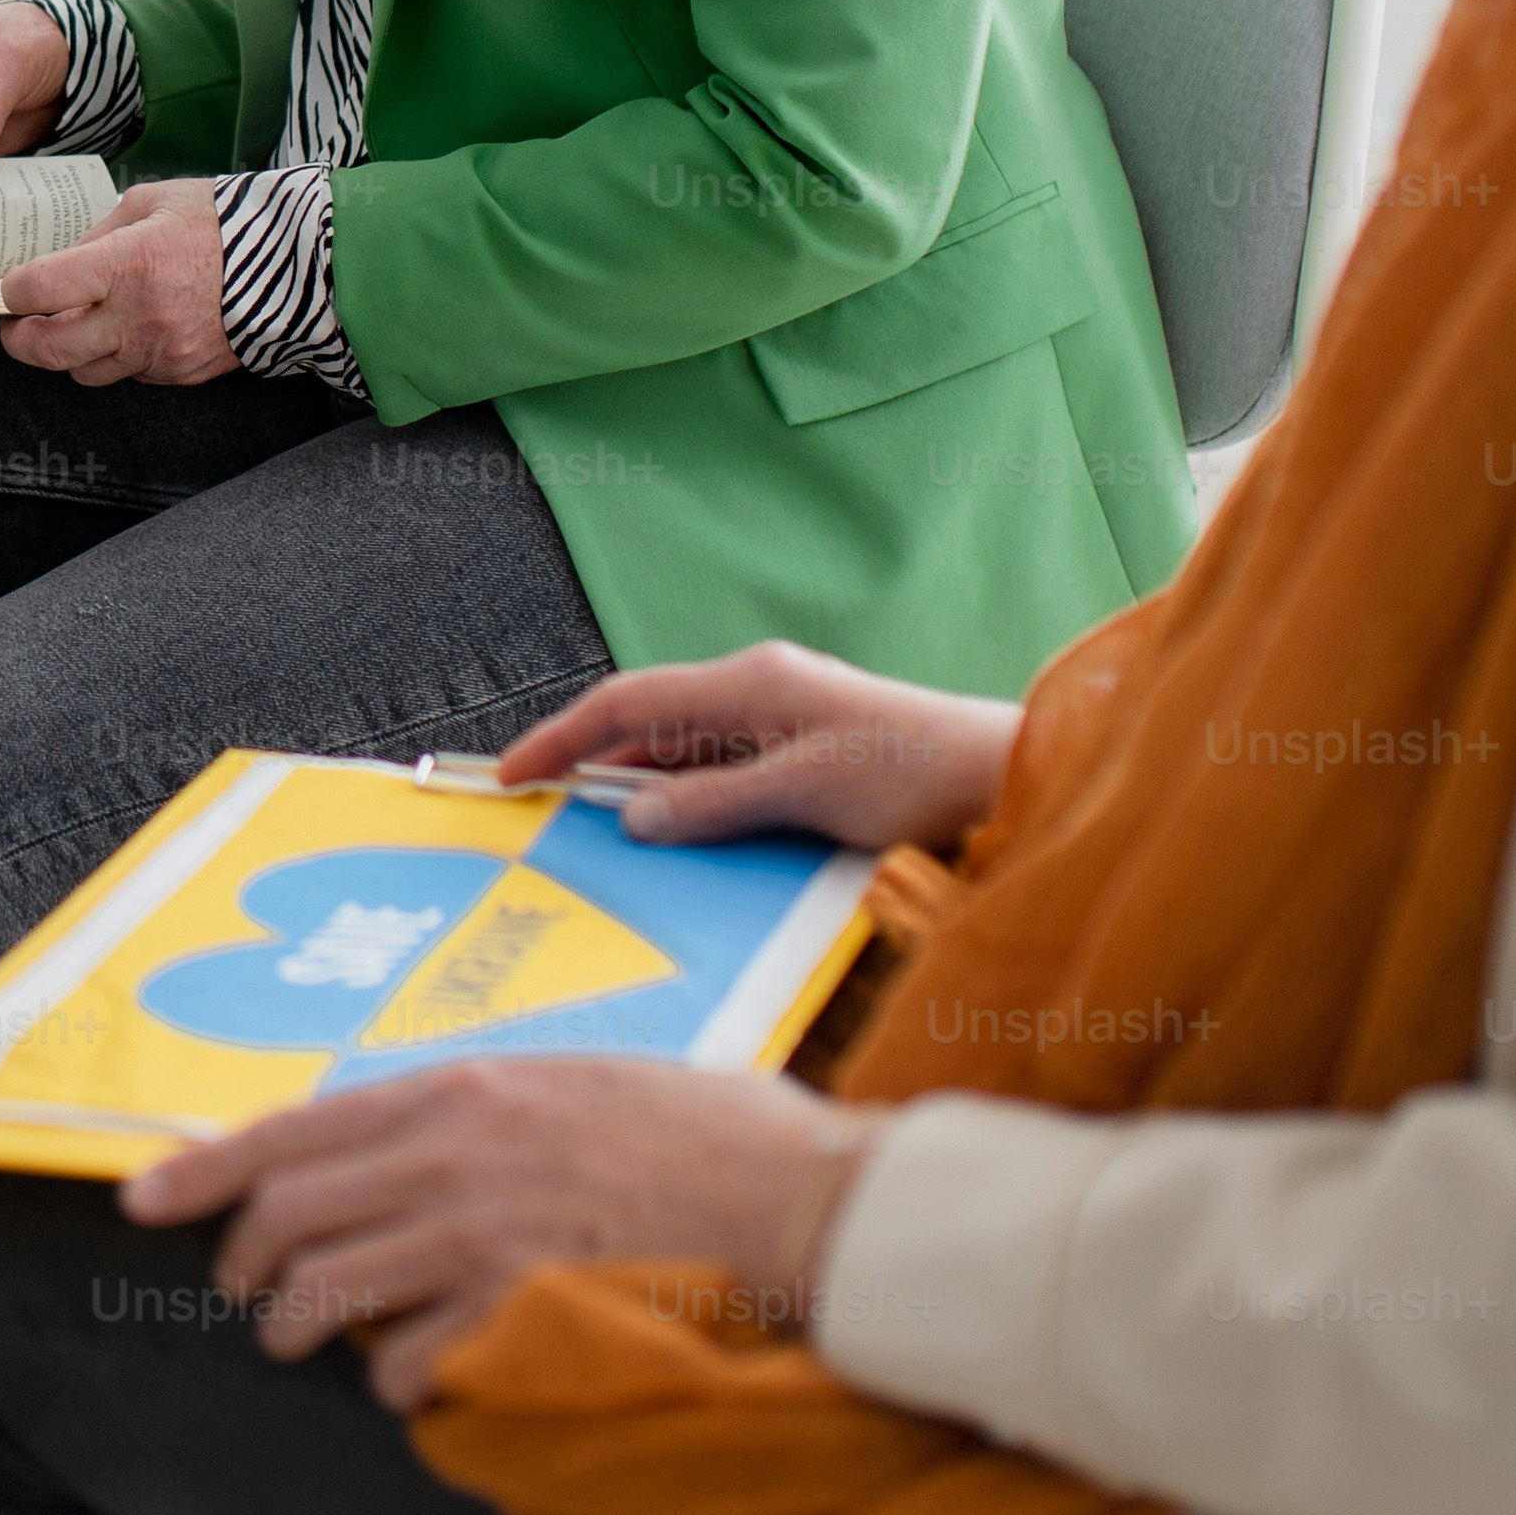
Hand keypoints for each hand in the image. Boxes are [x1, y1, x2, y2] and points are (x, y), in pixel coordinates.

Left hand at [0, 177, 235, 385]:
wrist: (294, 265)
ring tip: (76, 325)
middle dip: (20, 339)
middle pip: (48, 350)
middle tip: (17, 325)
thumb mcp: (149, 202)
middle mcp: (138, 317)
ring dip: (70, 351)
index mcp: (127, 264)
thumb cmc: (221, 222)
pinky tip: (129, 329)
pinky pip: (130, 376)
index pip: (39, 290)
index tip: (15, 287)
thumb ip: (97, 235)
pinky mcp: (181, 374)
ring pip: (85, 371)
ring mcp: (160, 353)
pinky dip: (118, 356)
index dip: (13, 291)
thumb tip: (62, 265)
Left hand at [126, 1058, 866, 1407]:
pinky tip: (422, 1386)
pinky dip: (397, 1386)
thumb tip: (441, 1136)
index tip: (142, 1199)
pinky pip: (407, 1368)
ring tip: (311, 1348)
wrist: (812, 1204)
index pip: (296, 1128)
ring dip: (301, 1330)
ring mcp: (483, 1236)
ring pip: (327, 1293)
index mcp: (466, 1090)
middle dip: (246, 1265)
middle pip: (289, 1213)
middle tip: (249, 1298)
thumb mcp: (593, 1081)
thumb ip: (502, 1108)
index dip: (205, 1169)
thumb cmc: (722, 1139)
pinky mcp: (518, 1313)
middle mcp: (454, 1154)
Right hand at [495, 639, 1025, 856]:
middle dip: (586, 758)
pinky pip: (719, 768)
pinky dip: (683, 796)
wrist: (1006, 777)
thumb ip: (714, 803)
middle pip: (648, 720)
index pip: (628, 701)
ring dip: (635, 783)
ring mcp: (782, 716)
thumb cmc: (916, 774)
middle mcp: (758, 689)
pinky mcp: (804, 749)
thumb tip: (632, 816)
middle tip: (533, 806)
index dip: (562, 736)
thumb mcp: (806, 793)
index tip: (509, 776)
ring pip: (682, 747)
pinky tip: (670, 831)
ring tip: (587, 829)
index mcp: (751, 683)